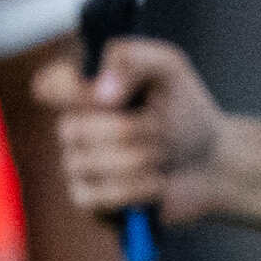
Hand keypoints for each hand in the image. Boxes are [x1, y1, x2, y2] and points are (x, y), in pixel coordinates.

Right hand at [41, 35, 219, 222]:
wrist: (212, 162)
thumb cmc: (186, 112)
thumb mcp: (170, 70)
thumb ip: (133, 60)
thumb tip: (100, 94)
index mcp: (83, 93)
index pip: (48, 86)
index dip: (69, 90)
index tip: (110, 94)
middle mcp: (72, 129)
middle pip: (78, 128)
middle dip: (134, 130)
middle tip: (162, 129)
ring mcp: (76, 166)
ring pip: (94, 163)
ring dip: (144, 159)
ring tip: (163, 157)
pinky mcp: (87, 201)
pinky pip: (102, 195)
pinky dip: (140, 188)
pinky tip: (156, 184)